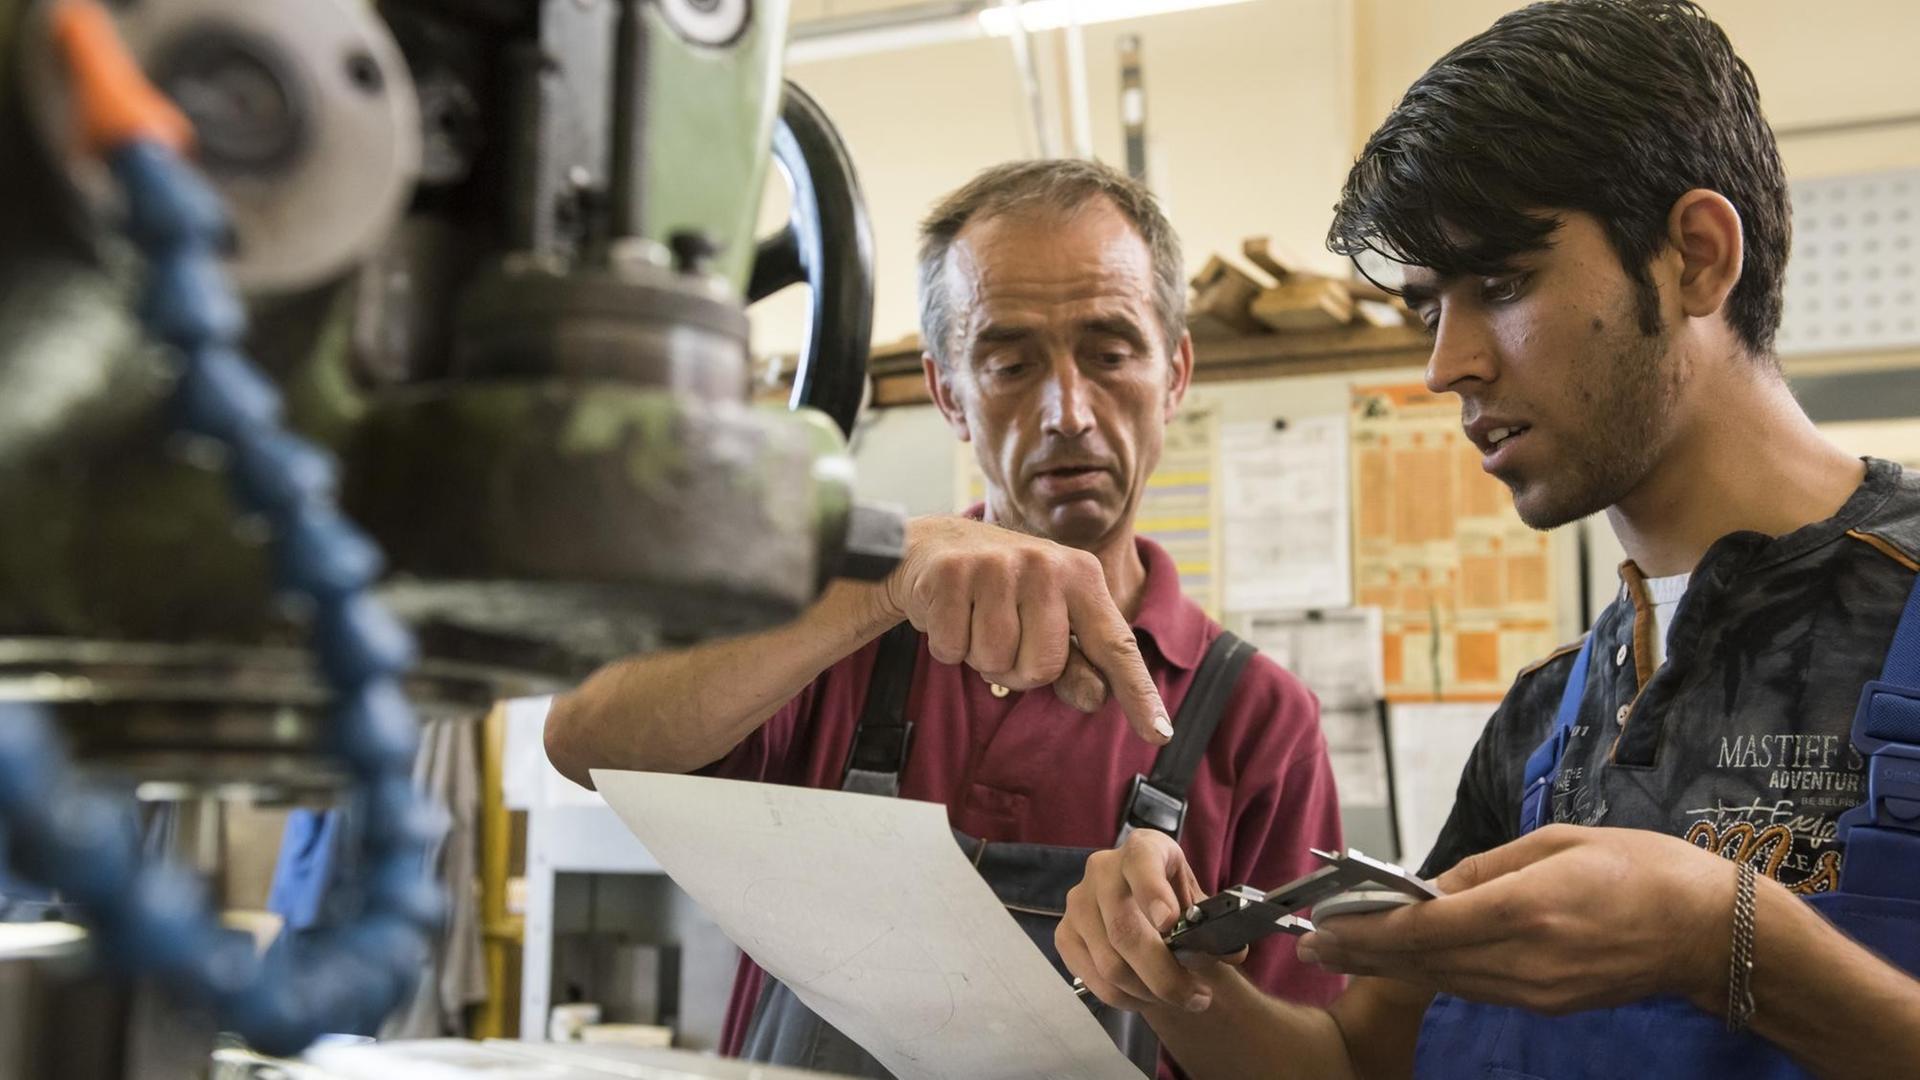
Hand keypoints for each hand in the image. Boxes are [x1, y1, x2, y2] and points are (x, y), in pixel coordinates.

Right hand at [880, 515, 1170, 744]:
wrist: (934, 546)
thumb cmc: (1003, 591)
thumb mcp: (1048, 618)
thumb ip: (1074, 662)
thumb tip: (1096, 698)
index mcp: (1082, 576)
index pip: (1115, 646)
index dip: (1138, 694)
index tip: (1161, 734)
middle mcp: (1046, 565)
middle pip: (1043, 668)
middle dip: (1017, 670)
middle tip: (1003, 636)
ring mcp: (998, 566)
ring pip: (995, 662)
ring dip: (980, 658)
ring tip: (976, 621)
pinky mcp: (952, 574)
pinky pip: (952, 649)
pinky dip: (947, 646)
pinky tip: (950, 614)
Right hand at [1057, 829, 1245, 1013]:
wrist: (1136, 892)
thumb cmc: (1170, 893)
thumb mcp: (1195, 897)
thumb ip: (1213, 922)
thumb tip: (1232, 952)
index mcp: (1141, 849)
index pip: (1142, 863)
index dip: (1153, 892)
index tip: (1170, 921)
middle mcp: (1102, 870)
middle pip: (1125, 930)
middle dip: (1164, 974)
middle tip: (1197, 997)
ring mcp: (1078, 903)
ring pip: (1110, 963)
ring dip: (1149, 992)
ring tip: (1177, 998)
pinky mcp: (1065, 934)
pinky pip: (1094, 978)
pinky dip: (1125, 997)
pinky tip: (1146, 996)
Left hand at [1299, 824, 1735, 1014]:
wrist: (1710, 931)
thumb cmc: (1641, 868)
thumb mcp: (1557, 843)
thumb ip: (1485, 866)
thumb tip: (1430, 885)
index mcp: (1526, 908)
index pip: (1425, 927)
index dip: (1367, 930)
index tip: (1324, 924)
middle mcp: (1525, 959)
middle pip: (1423, 962)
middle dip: (1361, 954)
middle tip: (1311, 945)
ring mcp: (1536, 991)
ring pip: (1444, 980)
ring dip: (1390, 967)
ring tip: (1343, 952)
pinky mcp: (1547, 1005)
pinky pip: (1476, 987)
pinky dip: (1435, 972)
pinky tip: (1407, 959)